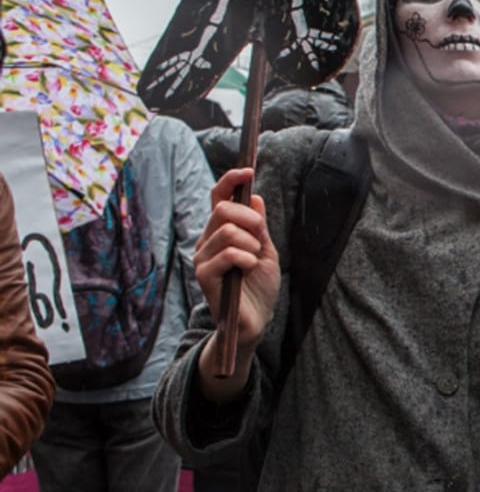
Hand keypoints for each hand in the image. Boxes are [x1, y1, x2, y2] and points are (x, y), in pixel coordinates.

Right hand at [193, 169, 279, 390]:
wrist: (254, 321)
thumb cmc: (258, 287)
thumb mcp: (266, 251)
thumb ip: (258, 227)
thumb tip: (255, 197)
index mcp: (221, 231)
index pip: (218, 198)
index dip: (230, 181)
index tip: (248, 171)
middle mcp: (207, 241)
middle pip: (223, 209)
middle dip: (249, 218)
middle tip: (260, 238)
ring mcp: (202, 257)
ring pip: (227, 230)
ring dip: (251, 243)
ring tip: (254, 260)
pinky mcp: (204, 275)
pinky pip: (228, 253)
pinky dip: (246, 258)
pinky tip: (248, 270)